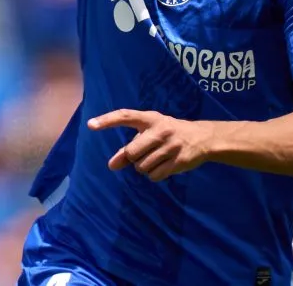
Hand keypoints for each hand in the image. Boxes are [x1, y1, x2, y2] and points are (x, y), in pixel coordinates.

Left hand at [88, 109, 212, 181]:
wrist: (202, 138)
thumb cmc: (168, 133)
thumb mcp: (150, 134)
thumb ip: (129, 147)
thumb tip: (111, 166)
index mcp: (150, 118)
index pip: (125, 116)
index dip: (107, 120)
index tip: (90, 125)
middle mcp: (160, 130)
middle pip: (131, 152)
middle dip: (132, 158)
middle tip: (143, 154)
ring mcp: (170, 146)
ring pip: (142, 167)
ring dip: (144, 168)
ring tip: (156, 159)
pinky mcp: (178, 161)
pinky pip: (154, 176)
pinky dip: (154, 175)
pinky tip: (163, 166)